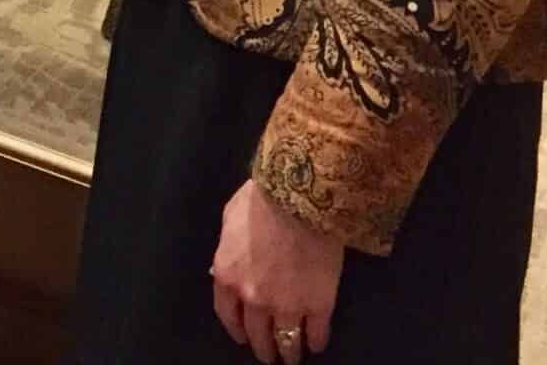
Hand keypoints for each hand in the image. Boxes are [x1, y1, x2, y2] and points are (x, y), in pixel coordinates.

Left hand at [211, 179, 343, 361]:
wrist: (298, 198)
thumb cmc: (261, 200)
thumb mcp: (229, 220)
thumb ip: (228, 248)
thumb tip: (231, 262)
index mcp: (228, 276)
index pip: (227, 315)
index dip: (237, 329)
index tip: (243, 337)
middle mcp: (253, 298)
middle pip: (257, 334)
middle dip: (263, 348)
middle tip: (269, 354)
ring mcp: (287, 305)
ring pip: (286, 340)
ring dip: (288, 352)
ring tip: (292, 357)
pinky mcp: (319, 305)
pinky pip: (317, 333)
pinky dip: (316, 342)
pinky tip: (316, 344)